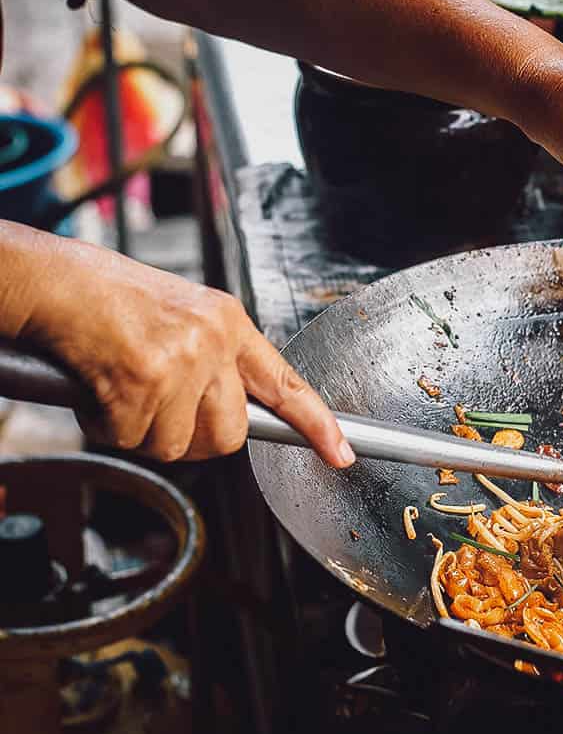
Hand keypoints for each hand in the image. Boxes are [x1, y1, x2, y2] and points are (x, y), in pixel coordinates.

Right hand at [6, 229, 353, 466]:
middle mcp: (213, 341)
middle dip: (190, 440)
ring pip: (176, 444)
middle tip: (152, 411)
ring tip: (117, 388)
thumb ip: (209, 360)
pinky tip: (95, 389)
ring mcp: (183, 360)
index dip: (318, 424)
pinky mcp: (144, 380)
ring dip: (140, 432)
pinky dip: (105, 425)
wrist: (49, 280)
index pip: (286, 384)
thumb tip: (220, 413)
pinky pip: (131, 439)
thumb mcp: (177, 316)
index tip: (341, 453)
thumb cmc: (100, 296)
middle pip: (229, 435)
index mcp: (228, 322)